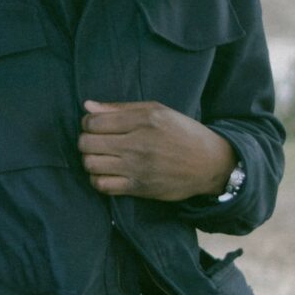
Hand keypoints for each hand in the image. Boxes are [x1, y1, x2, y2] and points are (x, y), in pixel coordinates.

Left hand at [78, 100, 236, 200]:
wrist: (209, 164)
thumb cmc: (182, 132)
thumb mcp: (156, 110)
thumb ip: (120, 108)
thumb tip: (87, 106)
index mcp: (143, 120)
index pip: (94, 122)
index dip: (87, 122)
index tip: (94, 125)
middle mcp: (138, 144)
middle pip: (87, 143)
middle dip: (85, 140)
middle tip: (94, 140)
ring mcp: (137, 168)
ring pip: (91, 165)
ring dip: (89, 160)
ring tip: (99, 156)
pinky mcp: (139, 188)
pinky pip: (103, 186)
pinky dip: (97, 179)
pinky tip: (105, 172)